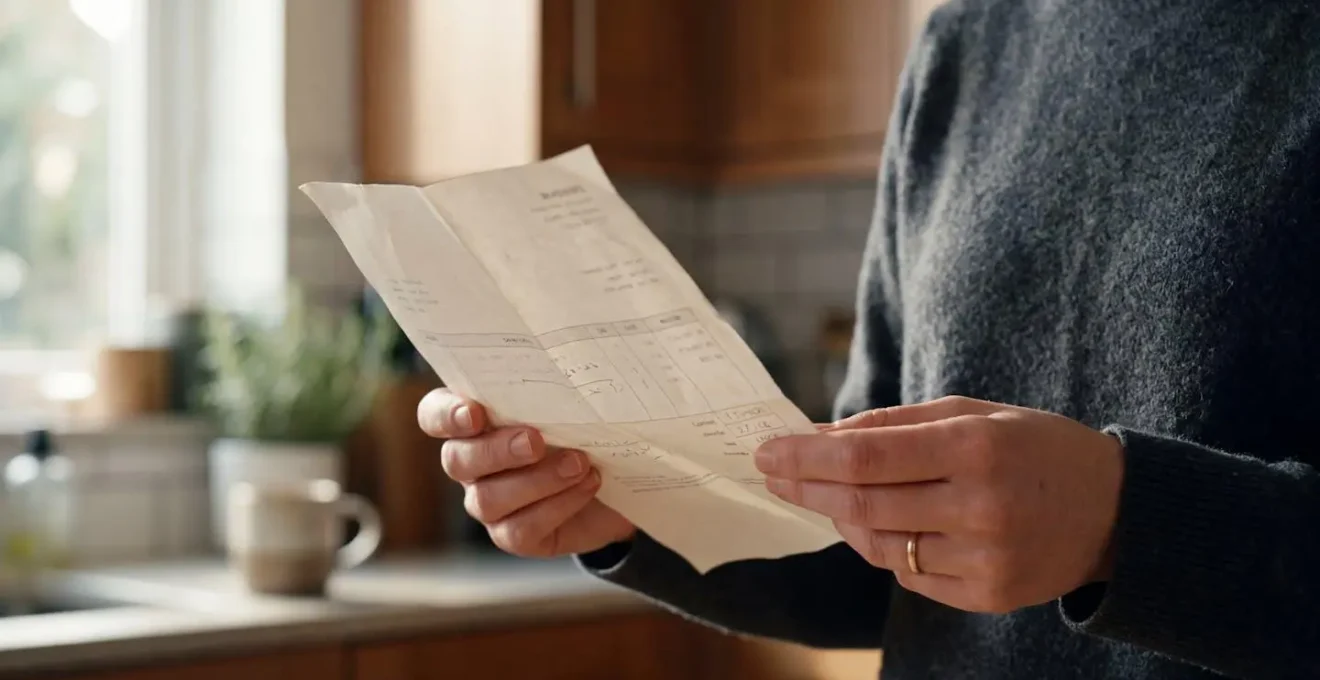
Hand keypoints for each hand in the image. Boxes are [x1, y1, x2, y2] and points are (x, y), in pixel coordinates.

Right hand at [419, 388, 635, 555]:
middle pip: (457, 460)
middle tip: (535, 441)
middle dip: (496, 450)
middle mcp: (472, 463)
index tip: (475, 413)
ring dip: (537, 480)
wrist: (616, 477)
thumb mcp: (574, 402)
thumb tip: (568, 359)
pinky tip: (586, 484)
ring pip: (488, 499)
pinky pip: (520, 529)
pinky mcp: (515, 535)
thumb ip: (555, 385)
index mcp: (473, 420)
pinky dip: (557, 506)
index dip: (446, 416)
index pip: (434, 415)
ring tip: (578, 464)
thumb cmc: (586, 427)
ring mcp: (489, 503)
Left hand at [754, 396, 1123, 613]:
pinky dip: (883, 547)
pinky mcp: (987, 596)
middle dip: (806, 485)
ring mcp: (985, 558)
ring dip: (842, 517)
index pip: (866, 457)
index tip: (767, 450)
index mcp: (976, 447)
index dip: (807, 455)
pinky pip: (909, 574)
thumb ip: (896, 425)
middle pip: (862, 503)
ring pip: (879, 544)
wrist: (1117, 512)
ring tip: (830, 494)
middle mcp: (980, 506)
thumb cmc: (1035, 449)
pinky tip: (883, 524)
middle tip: (772, 472)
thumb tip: (820, 435)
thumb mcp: (973, 414)